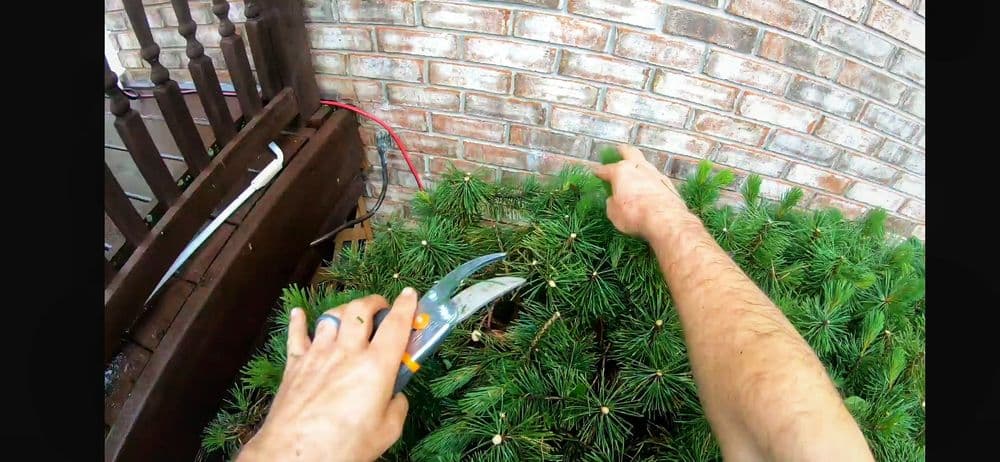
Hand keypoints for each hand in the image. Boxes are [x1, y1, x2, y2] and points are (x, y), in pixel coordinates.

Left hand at [237, 289, 419, 461]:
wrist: (295, 455)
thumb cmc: (344, 447)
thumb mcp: (386, 432)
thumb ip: (396, 408)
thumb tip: (395, 396)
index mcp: (376, 367)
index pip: (396, 325)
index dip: (406, 305)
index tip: (409, 294)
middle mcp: (347, 352)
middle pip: (361, 310)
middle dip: (374, 302)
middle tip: (381, 308)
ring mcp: (318, 355)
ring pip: (332, 316)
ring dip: (345, 311)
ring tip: (351, 316)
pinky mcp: (294, 365)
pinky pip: (296, 334)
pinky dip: (299, 321)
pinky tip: (299, 313)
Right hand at [593, 144, 696, 240]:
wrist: (665, 220)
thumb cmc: (635, 215)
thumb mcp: (614, 213)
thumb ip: (612, 203)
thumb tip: (613, 200)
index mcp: (621, 172)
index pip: (605, 170)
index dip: (598, 171)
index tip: (595, 171)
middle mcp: (639, 168)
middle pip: (630, 153)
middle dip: (623, 151)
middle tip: (619, 149)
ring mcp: (655, 174)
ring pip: (645, 164)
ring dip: (639, 166)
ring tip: (636, 170)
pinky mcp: (668, 184)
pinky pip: (655, 178)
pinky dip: (650, 180)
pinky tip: (649, 185)